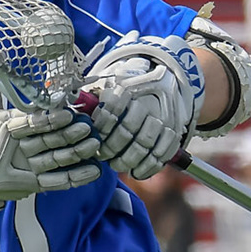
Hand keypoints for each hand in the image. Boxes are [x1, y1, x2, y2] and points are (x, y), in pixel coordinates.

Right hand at [0, 91, 101, 232]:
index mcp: (6, 129)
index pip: (30, 122)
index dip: (48, 117)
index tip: (65, 110)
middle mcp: (17, 149)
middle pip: (47, 141)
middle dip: (68, 134)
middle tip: (86, 126)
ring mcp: (24, 168)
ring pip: (55, 160)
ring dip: (76, 153)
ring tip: (94, 145)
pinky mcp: (30, 185)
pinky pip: (57, 182)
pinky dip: (76, 178)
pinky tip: (95, 171)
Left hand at [80, 31, 202, 178]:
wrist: (165, 78)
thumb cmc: (128, 88)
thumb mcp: (110, 84)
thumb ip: (93, 99)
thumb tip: (75, 114)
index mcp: (129, 87)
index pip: (111, 110)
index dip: (101, 129)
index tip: (94, 139)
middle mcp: (148, 100)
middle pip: (127, 129)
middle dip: (112, 148)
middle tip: (104, 157)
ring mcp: (164, 115)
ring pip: (145, 143)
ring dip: (129, 160)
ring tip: (118, 166)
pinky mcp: (175, 129)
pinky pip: (163, 151)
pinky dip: (150, 166)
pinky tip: (137, 172)